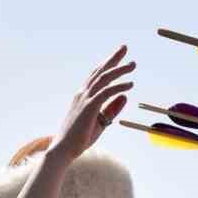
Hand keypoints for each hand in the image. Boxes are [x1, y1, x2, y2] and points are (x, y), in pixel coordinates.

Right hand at [45, 46, 135, 168]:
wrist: (64, 149)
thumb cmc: (79, 139)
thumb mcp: (100, 122)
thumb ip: (112, 109)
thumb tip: (125, 96)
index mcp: (83, 96)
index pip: (96, 75)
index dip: (108, 64)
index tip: (120, 56)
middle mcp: (82, 93)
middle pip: (100, 71)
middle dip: (113, 58)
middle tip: (125, 47)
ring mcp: (85, 99)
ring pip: (104, 78)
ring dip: (119, 70)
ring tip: (133, 65)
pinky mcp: (89, 107)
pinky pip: (106, 92)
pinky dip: (119, 86)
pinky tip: (130, 84)